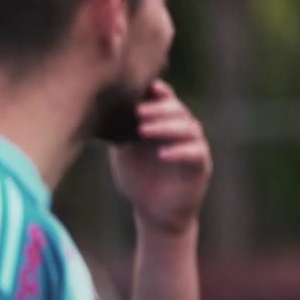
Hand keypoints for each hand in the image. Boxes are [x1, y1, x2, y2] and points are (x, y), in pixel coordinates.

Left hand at [108, 81, 211, 237]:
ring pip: (188, 129)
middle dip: (158, 109)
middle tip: (137, 111)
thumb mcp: (123, 150)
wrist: (154, 212)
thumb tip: (98, 107)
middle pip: (178, 110)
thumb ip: (119, 129)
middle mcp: (181, 131)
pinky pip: (195, 153)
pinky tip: (162, 153)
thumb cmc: (138, 178)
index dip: (158, 92)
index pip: (165, 100)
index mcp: (163, 123)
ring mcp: (193, 147)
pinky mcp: (200, 166)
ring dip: (166, 127)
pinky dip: (179, 151)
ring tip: (143, 130)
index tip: (145, 87)